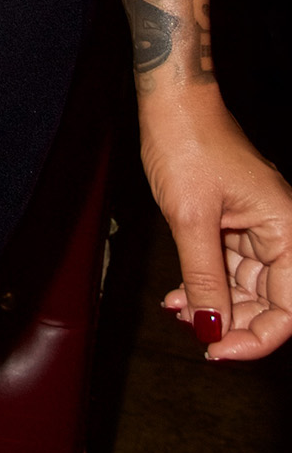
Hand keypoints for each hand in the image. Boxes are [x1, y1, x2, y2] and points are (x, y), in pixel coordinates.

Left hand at [144, 90, 291, 359]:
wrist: (172, 101)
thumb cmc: (188, 143)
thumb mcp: (191, 217)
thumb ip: (204, 277)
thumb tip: (213, 329)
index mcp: (287, 230)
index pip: (289, 308)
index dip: (258, 338)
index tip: (219, 351)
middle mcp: (280, 233)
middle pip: (269, 303)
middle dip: (231, 323)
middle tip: (193, 331)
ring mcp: (256, 229)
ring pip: (244, 289)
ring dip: (212, 306)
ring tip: (178, 310)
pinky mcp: (233, 224)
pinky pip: (226, 268)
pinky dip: (203, 285)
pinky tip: (178, 296)